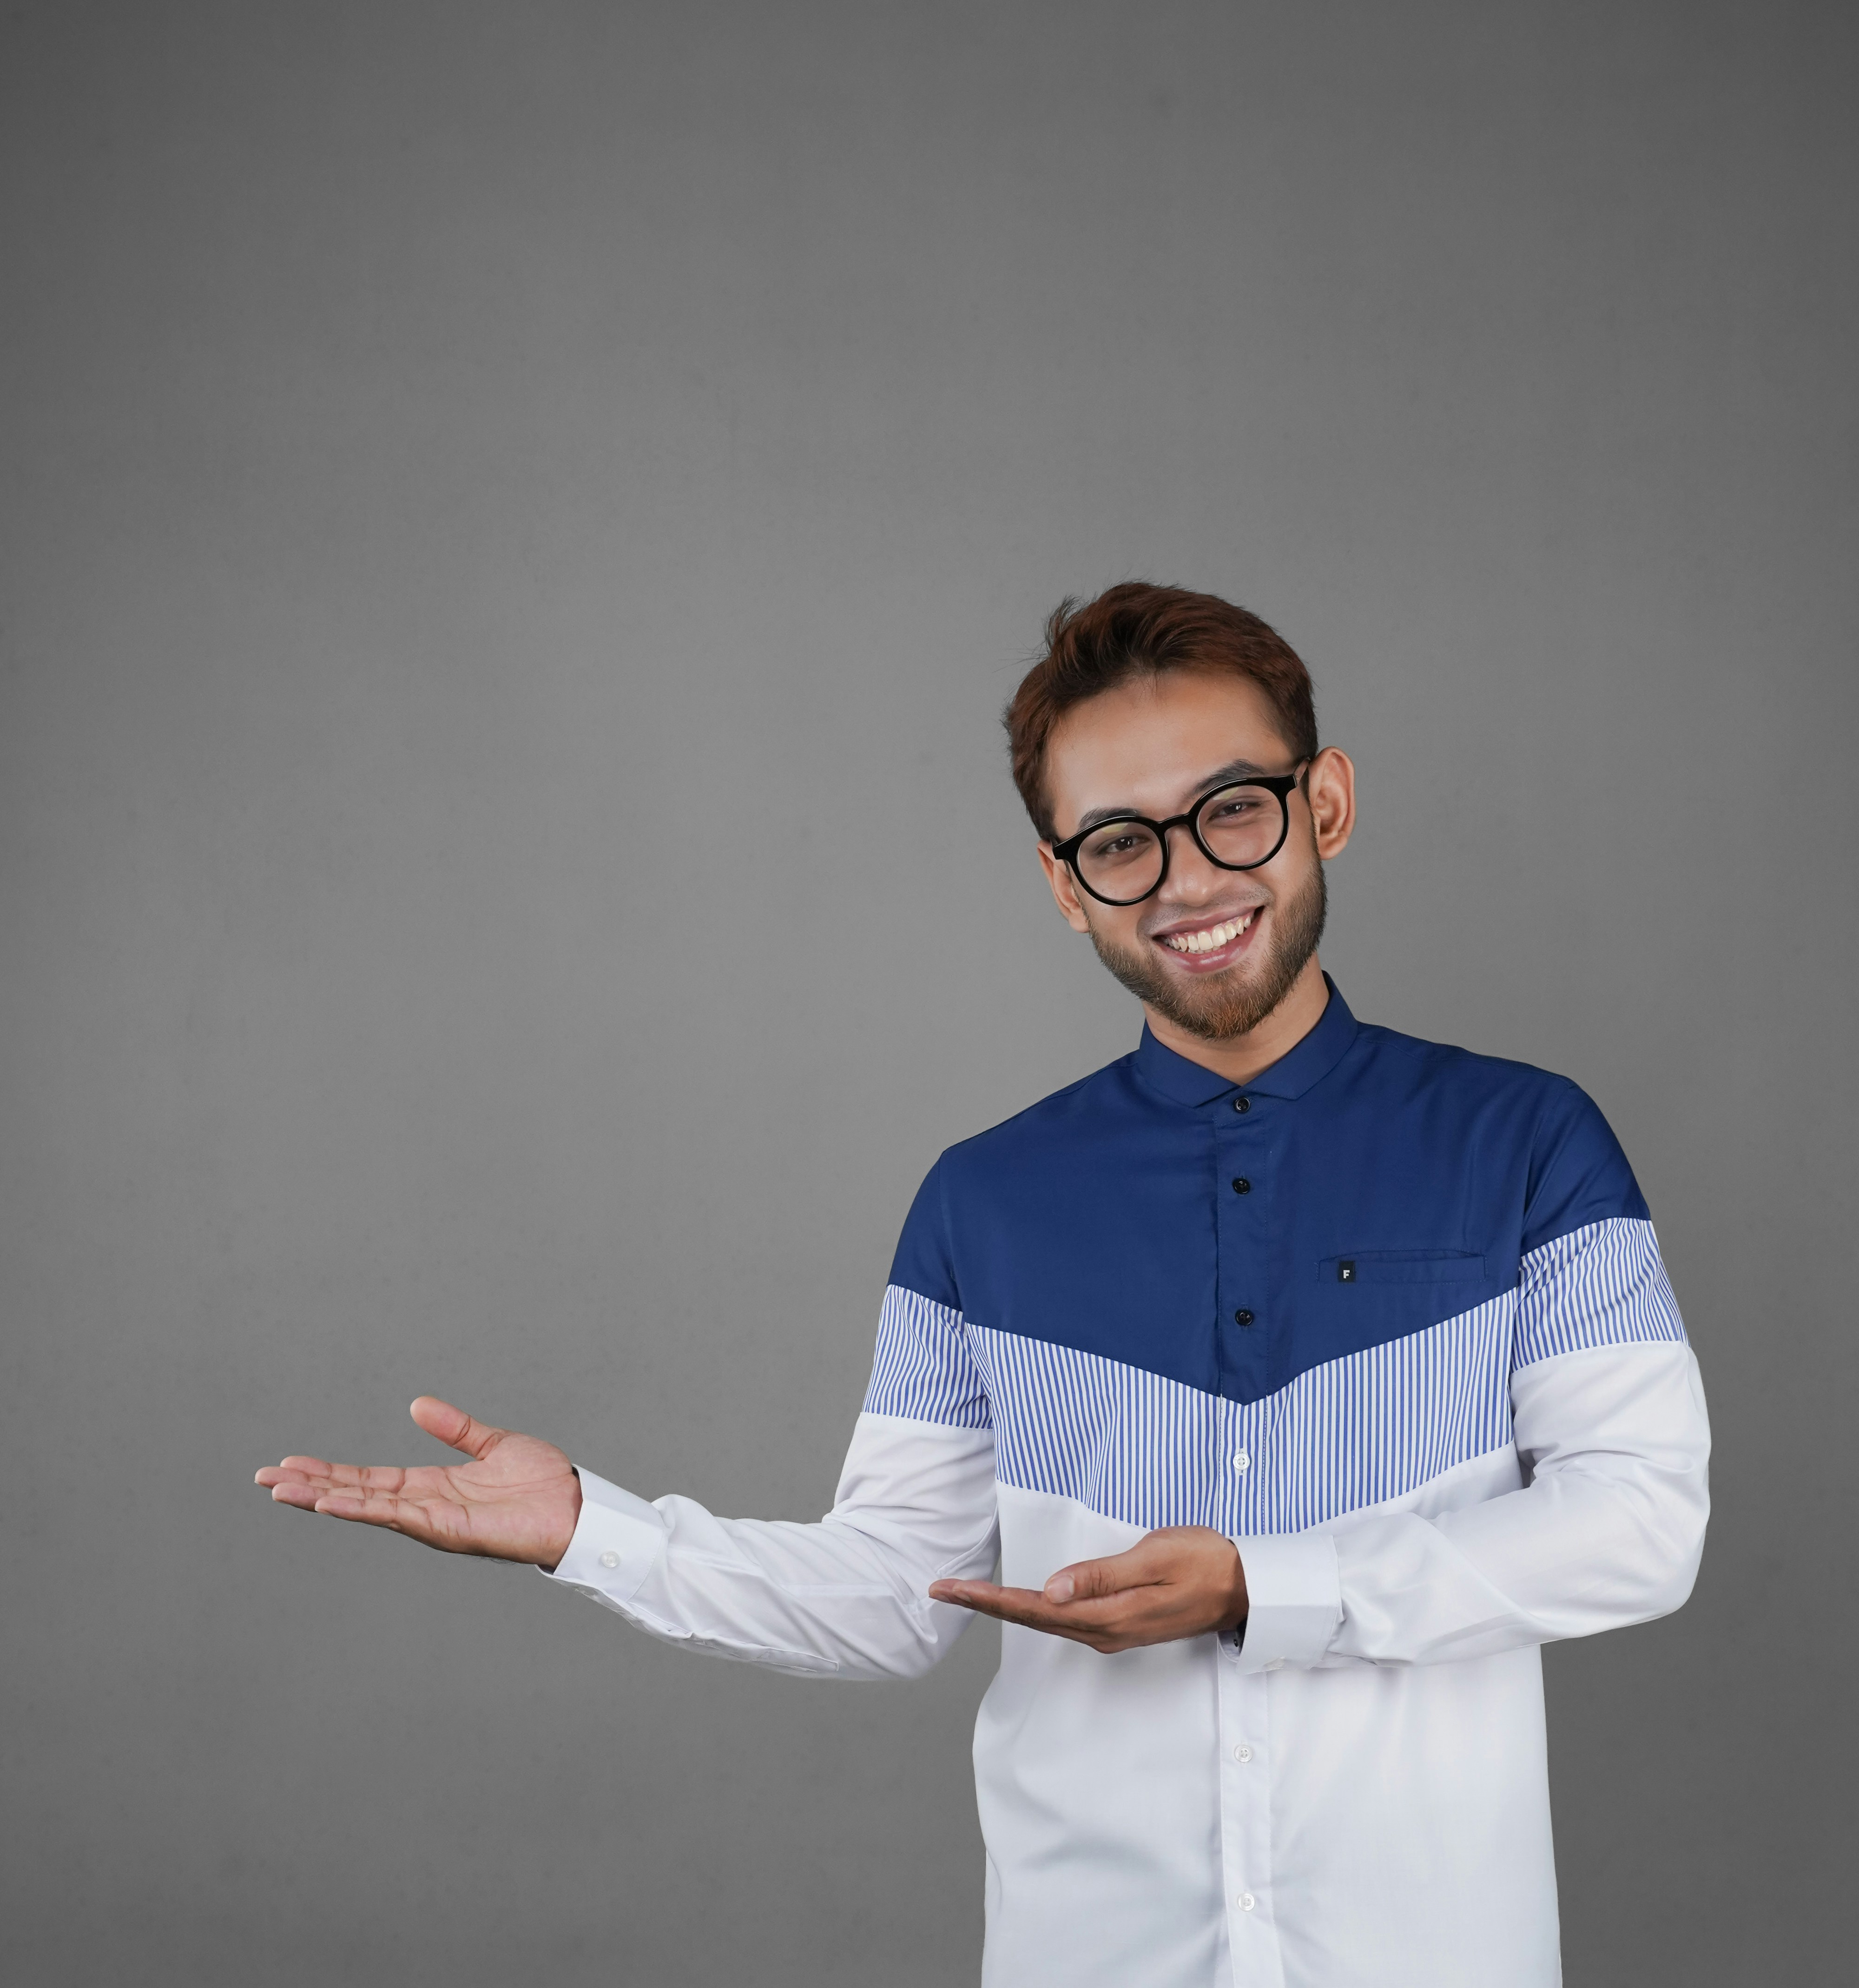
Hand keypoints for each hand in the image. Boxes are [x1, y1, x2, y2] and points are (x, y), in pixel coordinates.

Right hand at [254, 1396, 583, 1570]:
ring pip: (366, 1507)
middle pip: (355, 1494)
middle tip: (263, 1479)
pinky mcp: (448, 1528)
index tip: (289, 1464)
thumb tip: (415, 1404)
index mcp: (430, 1486)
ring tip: (281, 1490)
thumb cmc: (541, 1483)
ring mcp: (432, 1520)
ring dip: (323, 1498)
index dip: (329, 1472)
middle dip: (309, 1487)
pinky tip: (332, 1502)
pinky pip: (397, 1517)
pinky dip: (364, 1509)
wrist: (576, 1507)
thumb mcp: (492, 1444)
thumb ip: (454, 1428)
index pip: (367, 1478)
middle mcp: (423, 1506)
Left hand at [928, 1525, 1246, 1653]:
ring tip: (966, 1593)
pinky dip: (1032, 1608)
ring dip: (1004, 1606)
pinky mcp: (1120, 1622)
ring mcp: (1112, 1630)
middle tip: (939, 1589)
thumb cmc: (1204, 1561)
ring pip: (1047, 1619)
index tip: (949, 1589)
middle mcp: (1104, 1631)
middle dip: (984, 1603)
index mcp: (1109, 1616)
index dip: (988, 1599)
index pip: (1035, 1608)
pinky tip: (1017, 1601)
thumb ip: (1101, 1575)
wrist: (1246, 1587)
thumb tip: (1051, 1590)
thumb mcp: (1154, 1557)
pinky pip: (1065, 1618)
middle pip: (1032, 1617)